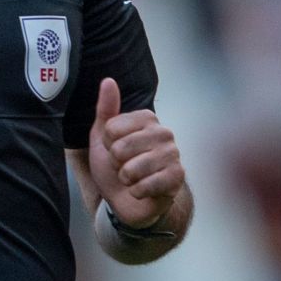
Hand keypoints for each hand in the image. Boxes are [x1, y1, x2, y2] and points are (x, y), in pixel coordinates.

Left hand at [88, 78, 184, 228]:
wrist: (130, 199)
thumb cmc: (116, 165)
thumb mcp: (103, 137)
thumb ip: (106, 110)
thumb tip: (108, 81)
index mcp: (147, 118)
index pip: (111, 128)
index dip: (107, 144)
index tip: (114, 149)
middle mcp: (164, 132)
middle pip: (121, 148)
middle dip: (116, 163)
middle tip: (124, 166)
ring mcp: (173, 155)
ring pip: (132, 169)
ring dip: (126, 179)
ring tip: (133, 178)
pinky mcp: (177, 177)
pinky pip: (145, 185)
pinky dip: (137, 192)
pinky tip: (142, 190)